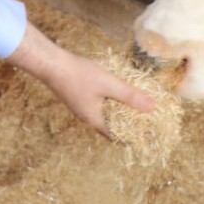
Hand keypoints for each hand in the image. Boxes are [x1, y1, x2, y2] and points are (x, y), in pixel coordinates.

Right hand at [5, 23, 155, 137]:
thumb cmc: (79, 75)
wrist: (51, 64)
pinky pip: (97, 108)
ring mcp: (81, 109)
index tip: (147, 135)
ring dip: (118, 115)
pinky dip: (109, 106)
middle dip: (127, 127)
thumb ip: (130, 95)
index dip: (133, 138)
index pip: (117, 137)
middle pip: (110, 129)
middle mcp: (87, 118)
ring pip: (104, 117)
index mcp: (95, 120)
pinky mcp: (77, 99)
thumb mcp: (108, 84)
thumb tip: (152, 107)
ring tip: (133, 109)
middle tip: (144, 122)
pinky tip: (113, 94)